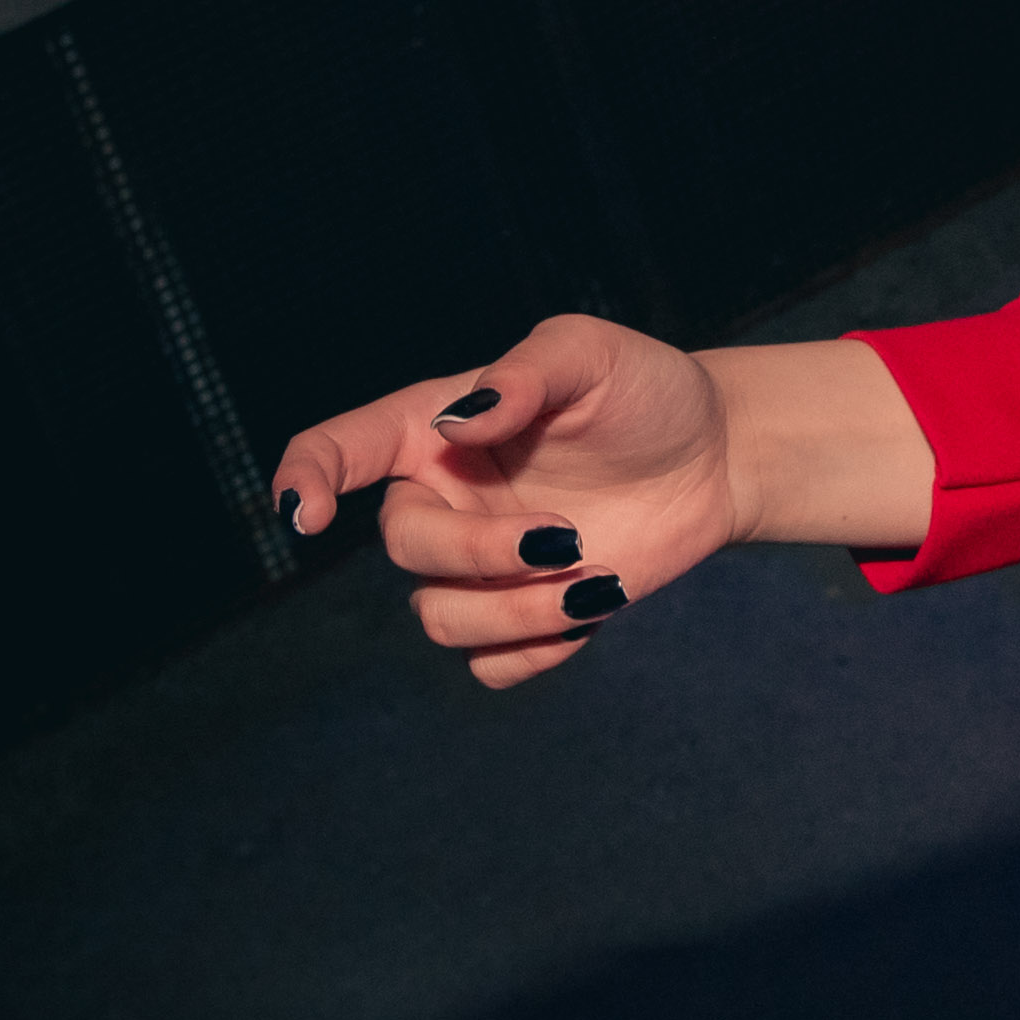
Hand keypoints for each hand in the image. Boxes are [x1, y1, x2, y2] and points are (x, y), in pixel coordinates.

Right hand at [273, 314, 743, 688]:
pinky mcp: (523, 612)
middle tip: (567, 535)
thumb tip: (458, 420)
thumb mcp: (592, 354)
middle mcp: (443, 497)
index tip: (312, 515)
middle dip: (478, 552)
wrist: (715, 456)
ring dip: (513, 611)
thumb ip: (525, 372)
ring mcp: (478, 563)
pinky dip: (532, 652)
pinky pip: (488, 664)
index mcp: (433, 427)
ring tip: (597, 578)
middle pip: (404, 546)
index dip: (305, 480)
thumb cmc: (644, 392)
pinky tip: (591, 610)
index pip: (337, 449)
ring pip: (438, 616)